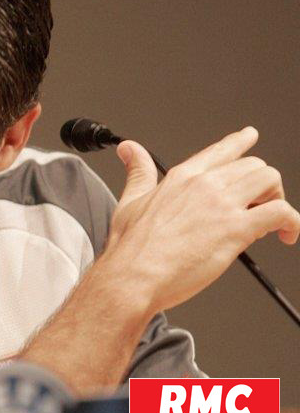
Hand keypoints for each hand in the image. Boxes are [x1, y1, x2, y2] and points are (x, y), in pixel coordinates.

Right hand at [101, 126, 299, 313]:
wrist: (134, 275)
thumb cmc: (132, 247)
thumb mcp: (130, 200)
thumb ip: (137, 172)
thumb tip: (130, 151)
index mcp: (182, 177)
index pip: (220, 150)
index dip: (240, 142)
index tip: (249, 137)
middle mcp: (204, 185)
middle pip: (252, 165)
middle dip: (261, 184)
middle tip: (257, 204)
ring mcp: (222, 205)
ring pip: (269, 180)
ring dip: (277, 198)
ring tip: (271, 219)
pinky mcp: (236, 230)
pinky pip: (281, 213)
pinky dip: (291, 222)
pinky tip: (286, 234)